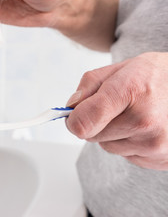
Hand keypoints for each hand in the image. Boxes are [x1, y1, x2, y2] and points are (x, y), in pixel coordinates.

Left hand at [66, 52, 167, 169]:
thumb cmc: (156, 76)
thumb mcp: (120, 68)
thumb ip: (89, 85)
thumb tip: (70, 107)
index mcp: (130, 92)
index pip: (84, 121)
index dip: (72, 119)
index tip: (73, 115)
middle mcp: (144, 121)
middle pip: (90, 136)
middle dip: (94, 122)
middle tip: (114, 107)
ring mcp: (155, 144)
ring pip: (107, 147)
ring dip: (112, 134)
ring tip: (134, 115)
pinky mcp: (161, 160)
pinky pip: (126, 156)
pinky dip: (129, 144)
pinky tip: (145, 128)